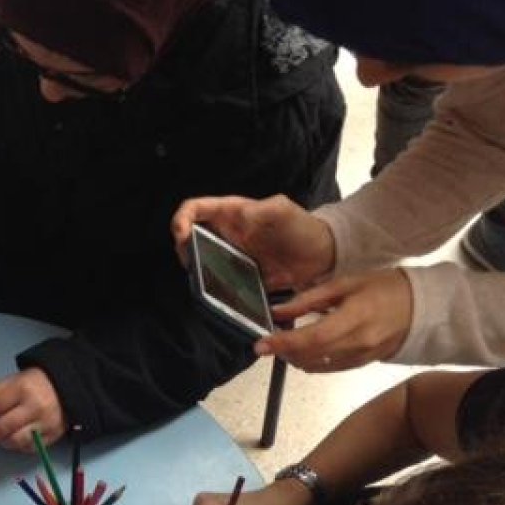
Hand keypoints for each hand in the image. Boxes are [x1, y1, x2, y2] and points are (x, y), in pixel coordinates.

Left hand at [0, 368, 66, 451]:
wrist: (64, 389)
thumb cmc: (33, 385)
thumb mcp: (11, 381)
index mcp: (22, 388)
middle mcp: (34, 408)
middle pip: (1, 427)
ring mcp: (44, 425)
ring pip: (13, 442)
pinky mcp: (51, 438)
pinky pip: (27, 448)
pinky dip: (15, 445)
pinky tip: (12, 436)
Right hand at [171, 195, 335, 289]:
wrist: (323, 256)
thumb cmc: (302, 227)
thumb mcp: (283, 211)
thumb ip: (262, 211)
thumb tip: (238, 217)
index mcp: (231, 213)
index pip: (195, 209)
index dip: (182, 219)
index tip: (182, 235)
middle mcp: (225, 234)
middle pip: (189, 238)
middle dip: (183, 249)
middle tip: (190, 263)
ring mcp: (230, 256)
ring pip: (200, 261)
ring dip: (196, 271)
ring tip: (200, 280)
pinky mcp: (238, 277)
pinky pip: (218, 282)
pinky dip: (213, 288)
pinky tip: (216, 295)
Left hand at [256, 269, 411, 371]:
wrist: (422, 308)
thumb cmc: (383, 288)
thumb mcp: (345, 283)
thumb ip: (309, 299)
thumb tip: (277, 311)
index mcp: (355, 317)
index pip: (312, 337)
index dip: (283, 343)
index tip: (261, 344)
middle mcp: (358, 343)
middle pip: (310, 356)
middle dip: (283, 352)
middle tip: (267, 343)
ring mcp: (361, 357)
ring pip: (317, 366)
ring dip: (294, 358)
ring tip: (283, 344)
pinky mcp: (362, 365)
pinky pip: (329, 369)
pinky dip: (310, 362)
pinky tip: (303, 350)